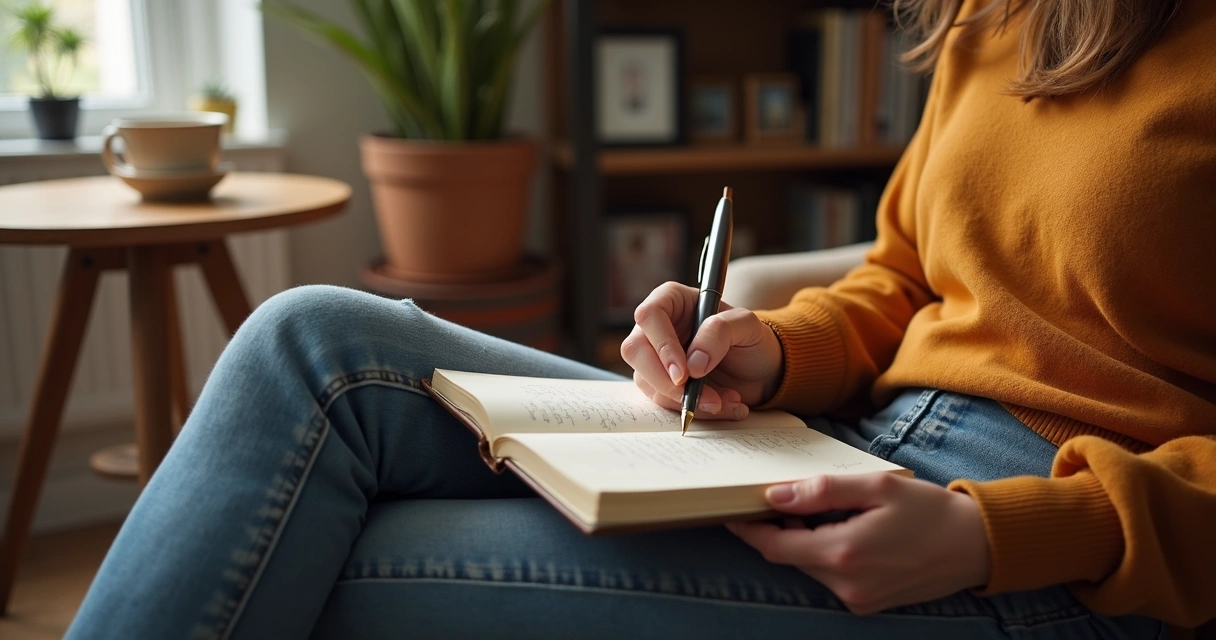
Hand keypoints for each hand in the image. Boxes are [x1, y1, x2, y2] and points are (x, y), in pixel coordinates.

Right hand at [620, 282, 782, 419]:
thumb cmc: (750, 338)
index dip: (662, 345)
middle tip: (694, 398)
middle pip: (636, 351)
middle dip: (664, 381)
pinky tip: (721, 405)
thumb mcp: (746, 325)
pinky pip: (663, 401)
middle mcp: (657, 327)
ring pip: (646, 381)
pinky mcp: (660, 383)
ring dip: (684, 400)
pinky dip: (693, 410)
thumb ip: (720, 332)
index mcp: (672, 300)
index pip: (650, 316)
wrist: (760, 369)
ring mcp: (655, 357)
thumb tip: (693, 363)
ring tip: (723, 400)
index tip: (683, 373)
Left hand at [726, 473, 990, 613]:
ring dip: (804, 541)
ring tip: (821, 510)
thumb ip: (822, 492)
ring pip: (810, 566)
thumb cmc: (930, 510)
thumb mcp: (876, 487)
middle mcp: (847, 585)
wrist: (977, 546)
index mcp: (844, 554)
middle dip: (779, 529)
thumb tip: (775, 496)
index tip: (732, 511)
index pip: (775, 547)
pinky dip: (826, 553)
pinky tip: (844, 529)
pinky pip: (832, 576)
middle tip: (780, 498)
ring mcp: (858, 599)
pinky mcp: (869, 604)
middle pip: (790, 557)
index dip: (749, 530)